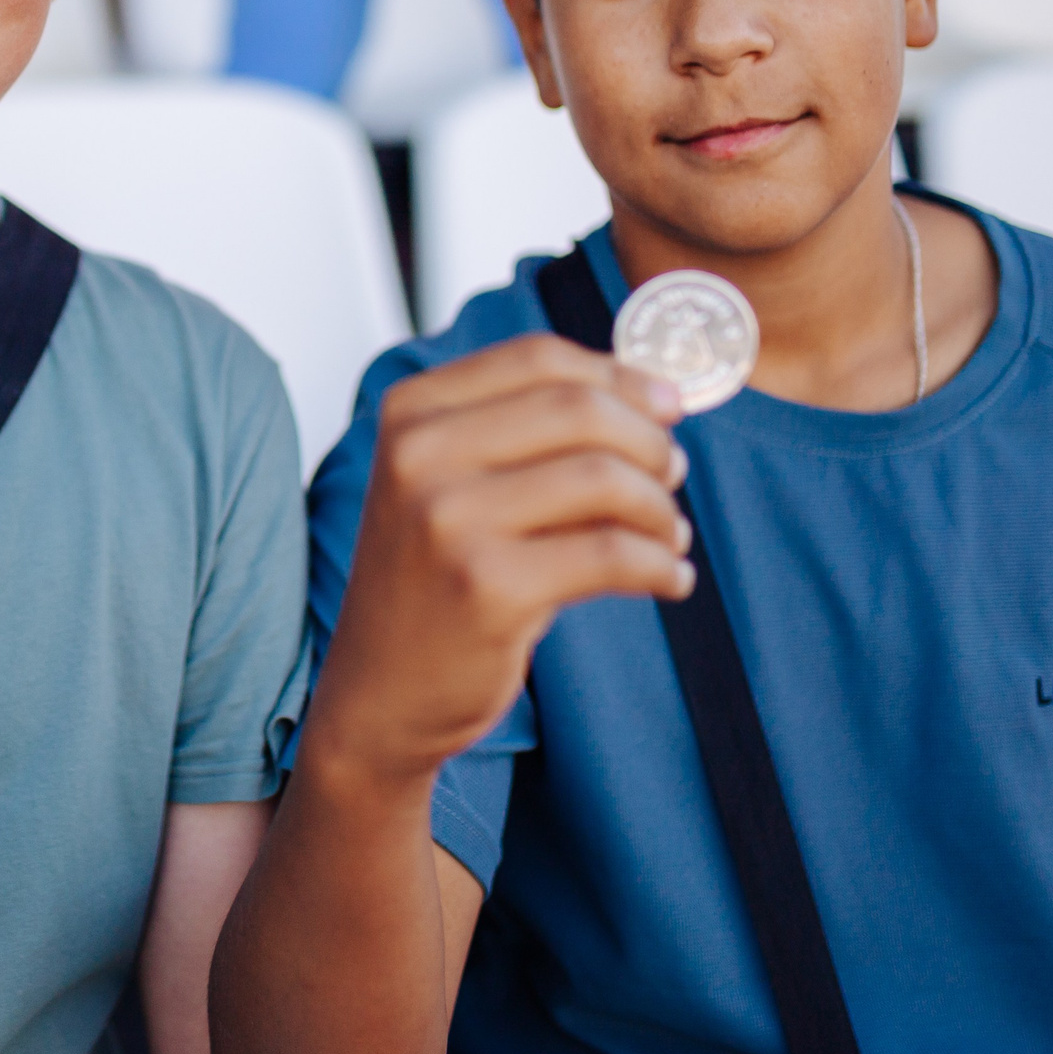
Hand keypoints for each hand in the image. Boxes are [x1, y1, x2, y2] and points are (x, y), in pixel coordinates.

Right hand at [304, 335, 691, 789]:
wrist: (379, 695)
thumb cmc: (434, 584)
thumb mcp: (451, 485)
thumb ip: (528, 433)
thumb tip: (655, 393)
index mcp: (410, 413)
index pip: (538, 357)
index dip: (620, 375)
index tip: (669, 404)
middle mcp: (418, 455)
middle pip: (578, 408)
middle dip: (650, 441)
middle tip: (673, 475)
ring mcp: (447, 521)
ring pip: (602, 477)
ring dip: (660, 508)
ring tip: (669, 535)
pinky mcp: (487, 588)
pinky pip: (610, 554)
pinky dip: (659, 564)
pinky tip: (669, 579)